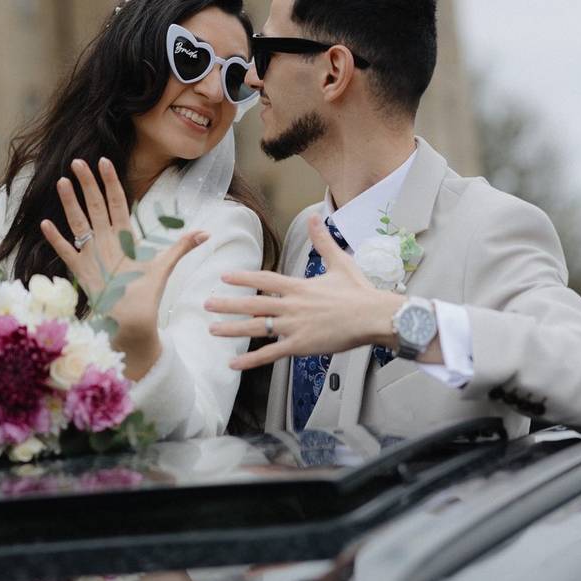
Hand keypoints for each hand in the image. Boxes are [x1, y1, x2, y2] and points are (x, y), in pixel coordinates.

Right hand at [41, 158, 208, 379]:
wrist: (135, 321)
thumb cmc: (147, 293)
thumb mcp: (165, 266)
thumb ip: (182, 247)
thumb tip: (207, 233)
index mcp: (125, 237)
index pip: (118, 203)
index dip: (111, 183)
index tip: (105, 161)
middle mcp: (106, 241)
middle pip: (96, 207)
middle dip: (88, 185)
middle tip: (78, 161)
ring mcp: (92, 255)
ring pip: (79, 223)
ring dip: (70, 204)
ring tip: (62, 182)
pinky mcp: (82, 272)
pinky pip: (66, 253)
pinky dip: (57, 240)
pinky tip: (46, 224)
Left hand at [206, 214, 404, 369]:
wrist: (373, 316)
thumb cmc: (360, 292)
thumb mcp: (340, 263)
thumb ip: (322, 241)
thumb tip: (315, 217)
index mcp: (299, 286)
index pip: (264, 279)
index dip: (243, 278)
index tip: (224, 277)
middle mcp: (291, 306)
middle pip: (253, 304)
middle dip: (227, 304)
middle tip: (206, 304)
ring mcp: (294, 326)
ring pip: (256, 328)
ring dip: (232, 330)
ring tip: (212, 330)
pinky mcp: (300, 345)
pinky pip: (270, 354)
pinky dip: (250, 360)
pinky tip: (233, 364)